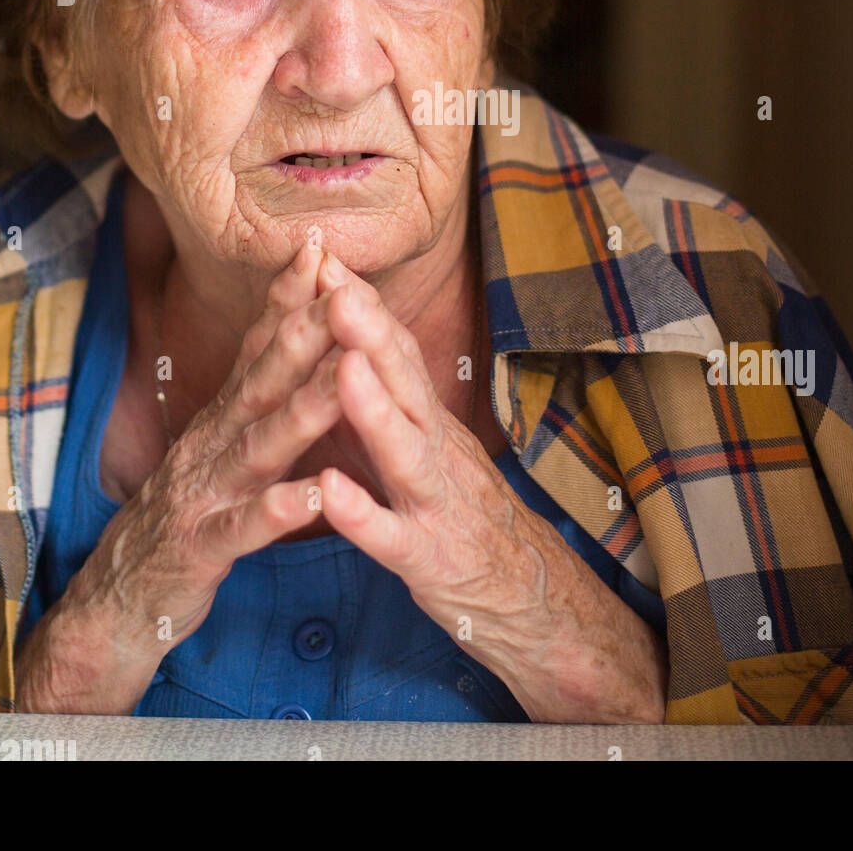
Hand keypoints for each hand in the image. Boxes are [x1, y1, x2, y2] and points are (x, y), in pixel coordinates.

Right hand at [16, 243, 344, 712]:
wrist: (115, 603)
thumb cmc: (184, 516)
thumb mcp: (216, 448)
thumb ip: (253, 399)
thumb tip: (291, 335)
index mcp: (221, 419)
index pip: (257, 347)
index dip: (287, 298)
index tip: (321, 247)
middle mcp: (211, 443)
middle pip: (261, 381)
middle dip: (304, 332)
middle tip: (344, 289)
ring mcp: (203, 494)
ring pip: (259, 445)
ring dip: (303, 409)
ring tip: (344, 375)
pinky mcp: (200, 549)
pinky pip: (243, 529)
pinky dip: (278, 511)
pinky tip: (316, 495)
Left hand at [312, 254, 668, 723]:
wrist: (528, 597)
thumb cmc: (459, 514)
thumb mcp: (421, 449)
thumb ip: (382, 403)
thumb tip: (335, 341)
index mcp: (429, 420)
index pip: (397, 352)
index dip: (364, 304)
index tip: (324, 256)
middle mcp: (439, 449)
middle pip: (406, 382)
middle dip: (370, 332)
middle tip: (335, 283)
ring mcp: (438, 502)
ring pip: (406, 450)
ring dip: (373, 407)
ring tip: (342, 366)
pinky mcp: (430, 560)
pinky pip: (393, 537)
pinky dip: (362, 514)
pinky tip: (330, 491)